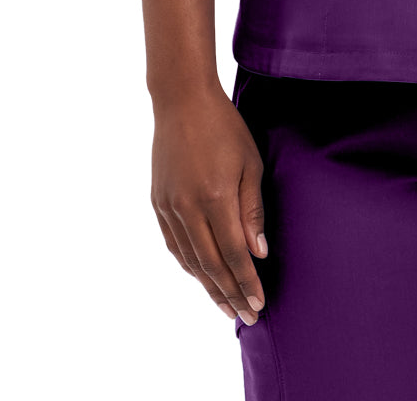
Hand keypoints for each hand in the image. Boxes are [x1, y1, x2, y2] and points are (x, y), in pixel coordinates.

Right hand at [150, 81, 268, 323]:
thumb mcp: (250, 163)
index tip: (259, 303)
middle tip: (247, 316)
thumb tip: (259, 253)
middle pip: (210, 264)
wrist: (182, 101)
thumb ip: (252, 210)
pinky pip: (174, 245)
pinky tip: (201, 276)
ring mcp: (169, 207)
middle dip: (230, 293)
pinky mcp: (157, 203)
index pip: (234, 253)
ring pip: (189, 259)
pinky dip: (188, 265)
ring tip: (225, 306)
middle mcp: (188, 208)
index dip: (246, 282)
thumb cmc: (225, 128)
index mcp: (215, 197)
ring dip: (208, 286)